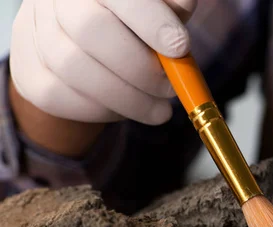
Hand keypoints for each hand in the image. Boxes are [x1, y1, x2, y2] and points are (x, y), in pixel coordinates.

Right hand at [10, 0, 197, 125]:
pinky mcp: (29, 74)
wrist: (83, 49)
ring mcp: (34, 33)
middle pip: (90, 29)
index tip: (180, 47)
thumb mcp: (158, 11)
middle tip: (170, 88)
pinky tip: (128, 107)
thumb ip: (172, 8)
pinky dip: (103, 110)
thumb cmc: (133, 25)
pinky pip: (62, 97)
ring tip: (160, 108)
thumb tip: (184, 15)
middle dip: (139, 67)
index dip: (151, 20)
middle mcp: (56, 0)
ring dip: (128, 97)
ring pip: (75, 68)